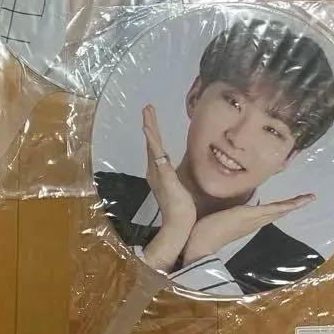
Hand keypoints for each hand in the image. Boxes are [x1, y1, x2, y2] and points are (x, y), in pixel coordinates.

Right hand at [139, 105, 196, 270]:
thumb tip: (187, 169)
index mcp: (160, 173)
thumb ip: (181, 178)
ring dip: (150, 128)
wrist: (180, 226)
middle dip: (149, 124)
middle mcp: (156, 172)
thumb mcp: (182, 187)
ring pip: (152, 146)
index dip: (153, 132)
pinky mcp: (165, 177)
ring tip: (147, 112)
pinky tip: (149, 131)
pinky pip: (157, 156)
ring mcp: (159, 174)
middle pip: (151, 143)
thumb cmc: (183, 210)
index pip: (156, 148)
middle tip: (147, 107)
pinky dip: (152, 143)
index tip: (150, 117)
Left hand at [182, 193, 314, 265]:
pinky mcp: (249, 216)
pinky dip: (285, 206)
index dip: (280, 207)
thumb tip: (222, 208)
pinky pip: (271, 210)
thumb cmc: (201, 233)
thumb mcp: (216, 219)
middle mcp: (252, 222)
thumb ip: (221, 215)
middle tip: (310, 197)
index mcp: (246, 222)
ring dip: (294, 204)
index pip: (266, 213)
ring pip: (277, 210)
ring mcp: (252, 220)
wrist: (196, 245)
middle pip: (277, 212)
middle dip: (294, 205)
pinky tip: (294, 203)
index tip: (293, 201)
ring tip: (308, 198)